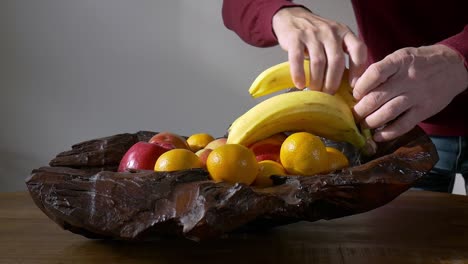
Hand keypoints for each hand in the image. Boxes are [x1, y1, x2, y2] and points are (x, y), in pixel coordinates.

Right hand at [272, 7, 366, 92]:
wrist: (292, 18)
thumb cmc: (316, 35)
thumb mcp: (335, 38)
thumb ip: (342, 54)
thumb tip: (348, 85)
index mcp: (344, 32)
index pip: (358, 49)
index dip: (358, 69)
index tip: (353, 86)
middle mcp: (330, 32)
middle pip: (336, 61)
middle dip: (333, 82)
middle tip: (329, 94)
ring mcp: (312, 34)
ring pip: (318, 62)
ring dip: (317, 81)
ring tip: (315, 91)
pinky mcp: (295, 38)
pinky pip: (297, 59)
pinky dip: (299, 74)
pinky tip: (300, 84)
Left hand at [353, 44, 467, 141]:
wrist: (453, 67)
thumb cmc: (418, 62)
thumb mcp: (400, 57)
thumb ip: (381, 70)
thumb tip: (355, 87)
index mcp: (399, 61)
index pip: (375, 73)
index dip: (360, 86)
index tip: (354, 94)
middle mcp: (408, 78)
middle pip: (377, 97)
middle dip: (360, 109)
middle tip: (353, 115)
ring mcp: (417, 95)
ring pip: (388, 112)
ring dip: (371, 122)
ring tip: (363, 124)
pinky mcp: (424, 110)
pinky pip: (403, 125)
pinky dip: (388, 133)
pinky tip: (377, 135)